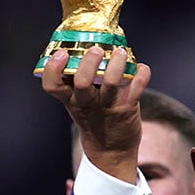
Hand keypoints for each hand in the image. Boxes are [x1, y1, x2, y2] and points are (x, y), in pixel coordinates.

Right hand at [40, 45, 148, 181]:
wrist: (112, 151)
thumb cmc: (94, 118)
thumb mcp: (79, 102)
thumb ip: (79, 80)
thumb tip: (89, 43)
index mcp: (70, 99)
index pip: (52, 85)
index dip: (53, 69)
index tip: (61, 53)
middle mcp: (86, 103)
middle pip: (82, 83)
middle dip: (89, 63)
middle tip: (96, 49)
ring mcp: (107, 107)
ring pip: (111, 84)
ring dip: (117, 64)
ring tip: (120, 52)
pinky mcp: (127, 109)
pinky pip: (136, 89)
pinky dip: (141, 75)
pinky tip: (141, 68)